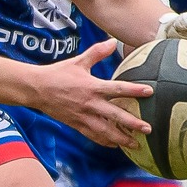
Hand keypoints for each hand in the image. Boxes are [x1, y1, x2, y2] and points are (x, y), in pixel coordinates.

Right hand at [35, 41, 150, 149]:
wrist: (35, 89)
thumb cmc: (57, 74)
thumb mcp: (78, 61)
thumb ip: (97, 52)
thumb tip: (112, 41)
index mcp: (92, 87)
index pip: (118, 89)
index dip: (135, 90)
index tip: (150, 92)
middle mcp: (89, 104)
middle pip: (115, 115)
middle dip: (132, 123)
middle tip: (148, 129)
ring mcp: (82, 116)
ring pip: (105, 131)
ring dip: (121, 138)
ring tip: (136, 144)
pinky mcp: (76, 124)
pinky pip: (92, 135)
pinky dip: (104, 141)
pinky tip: (115, 145)